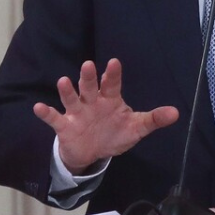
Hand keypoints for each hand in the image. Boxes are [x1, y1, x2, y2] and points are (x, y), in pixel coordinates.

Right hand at [33, 59, 178, 174]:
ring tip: (63, 82)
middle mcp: (92, 101)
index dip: (112, 74)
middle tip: (88, 65)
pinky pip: (54, 118)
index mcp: (110, 99)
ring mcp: (77, 113)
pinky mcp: (65, 126)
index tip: (114, 62)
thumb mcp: (136, 128)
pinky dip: (46, 113)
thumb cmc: (114, 133)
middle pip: (89, 87)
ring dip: (67, 91)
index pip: (111, 84)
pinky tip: (38, 107)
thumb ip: (153, 119)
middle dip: (88, 77)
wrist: (92, 153)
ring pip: (71, 98)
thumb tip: (177, 113)